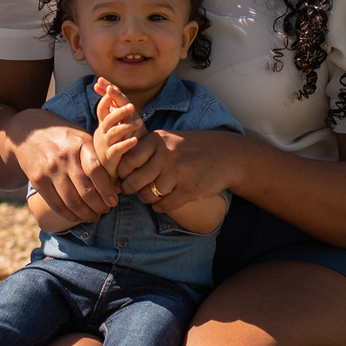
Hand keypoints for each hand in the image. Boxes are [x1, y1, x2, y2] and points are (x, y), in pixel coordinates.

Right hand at [10, 115, 118, 222]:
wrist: (28, 131)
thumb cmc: (63, 136)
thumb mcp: (81, 137)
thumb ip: (97, 156)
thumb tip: (116, 184)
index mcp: (79, 144)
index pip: (96, 171)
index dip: (107, 190)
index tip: (114, 201)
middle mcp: (64, 157)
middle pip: (85, 190)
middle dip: (99, 206)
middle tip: (106, 211)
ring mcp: (49, 170)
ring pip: (71, 201)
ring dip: (85, 214)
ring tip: (94, 217)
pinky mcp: (37, 180)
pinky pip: (55, 204)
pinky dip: (68, 215)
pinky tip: (77, 217)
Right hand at [92, 79, 144, 179]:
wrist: (109, 172)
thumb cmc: (115, 146)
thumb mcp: (115, 128)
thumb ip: (114, 111)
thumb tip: (111, 88)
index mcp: (103, 125)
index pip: (102, 108)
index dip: (105, 97)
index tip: (110, 87)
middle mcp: (102, 133)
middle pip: (108, 119)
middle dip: (118, 111)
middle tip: (131, 106)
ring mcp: (105, 146)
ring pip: (113, 133)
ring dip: (126, 126)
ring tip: (139, 122)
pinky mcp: (110, 158)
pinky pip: (117, 150)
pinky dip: (126, 144)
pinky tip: (135, 141)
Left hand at [117, 128, 240, 211]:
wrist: (227, 156)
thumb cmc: (191, 148)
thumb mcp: (168, 139)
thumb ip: (145, 150)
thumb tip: (119, 170)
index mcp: (158, 139)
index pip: (128, 160)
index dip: (121, 172)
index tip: (123, 176)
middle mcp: (167, 155)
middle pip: (135, 181)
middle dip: (129, 189)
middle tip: (129, 190)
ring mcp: (179, 173)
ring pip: (149, 195)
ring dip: (145, 198)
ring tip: (149, 193)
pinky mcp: (189, 190)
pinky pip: (164, 205)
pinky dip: (159, 206)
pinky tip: (161, 201)